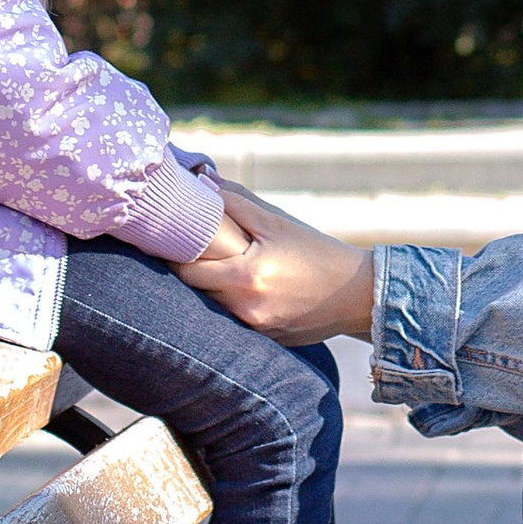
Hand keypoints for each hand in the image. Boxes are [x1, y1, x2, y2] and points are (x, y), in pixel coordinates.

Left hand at [174, 183, 376, 343]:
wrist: (357, 295)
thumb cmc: (318, 252)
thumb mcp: (278, 222)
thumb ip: (237, 203)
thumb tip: (203, 182)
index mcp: (245, 276)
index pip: (187, 270)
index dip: (173, 255)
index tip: (165, 240)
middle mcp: (245, 308)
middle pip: (195, 292)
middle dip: (187, 271)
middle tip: (180, 251)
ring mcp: (253, 330)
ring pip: (213, 308)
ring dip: (208, 289)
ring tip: (210, 268)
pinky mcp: (264, 342)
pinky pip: (234, 321)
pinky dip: (230, 305)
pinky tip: (239, 289)